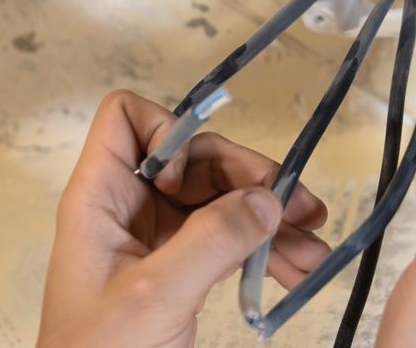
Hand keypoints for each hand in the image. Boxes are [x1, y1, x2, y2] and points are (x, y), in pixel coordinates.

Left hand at [38, 90, 330, 346]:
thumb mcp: (154, 297)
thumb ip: (212, 241)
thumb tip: (268, 200)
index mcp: (101, 199)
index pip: (127, 119)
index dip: (170, 132)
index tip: (194, 178)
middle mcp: (131, 208)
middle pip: (197, 158)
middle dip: (250, 178)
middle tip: (297, 207)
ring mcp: (159, 237)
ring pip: (223, 198)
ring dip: (271, 216)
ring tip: (314, 246)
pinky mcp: (183, 266)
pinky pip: (230, 237)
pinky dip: (265, 247)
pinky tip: (299, 268)